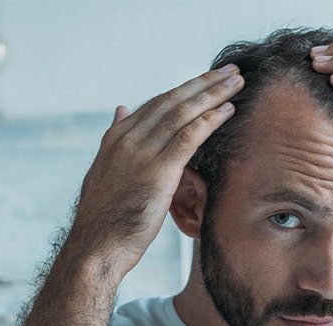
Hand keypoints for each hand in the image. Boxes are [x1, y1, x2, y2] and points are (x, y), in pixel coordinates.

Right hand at [69, 65, 244, 281]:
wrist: (96, 246)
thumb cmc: (105, 219)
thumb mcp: (105, 172)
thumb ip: (116, 139)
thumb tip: (121, 109)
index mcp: (115, 138)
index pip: (155, 105)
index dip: (184, 90)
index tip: (206, 80)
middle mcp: (127, 139)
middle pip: (171, 101)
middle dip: (203, 84)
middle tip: (230, 71)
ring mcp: (141, 153)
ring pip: (183, 113)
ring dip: (213, 95)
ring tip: (236, 82)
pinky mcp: (158, 170)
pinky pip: (189, 136)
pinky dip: (210, 120)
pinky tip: (228, 110)